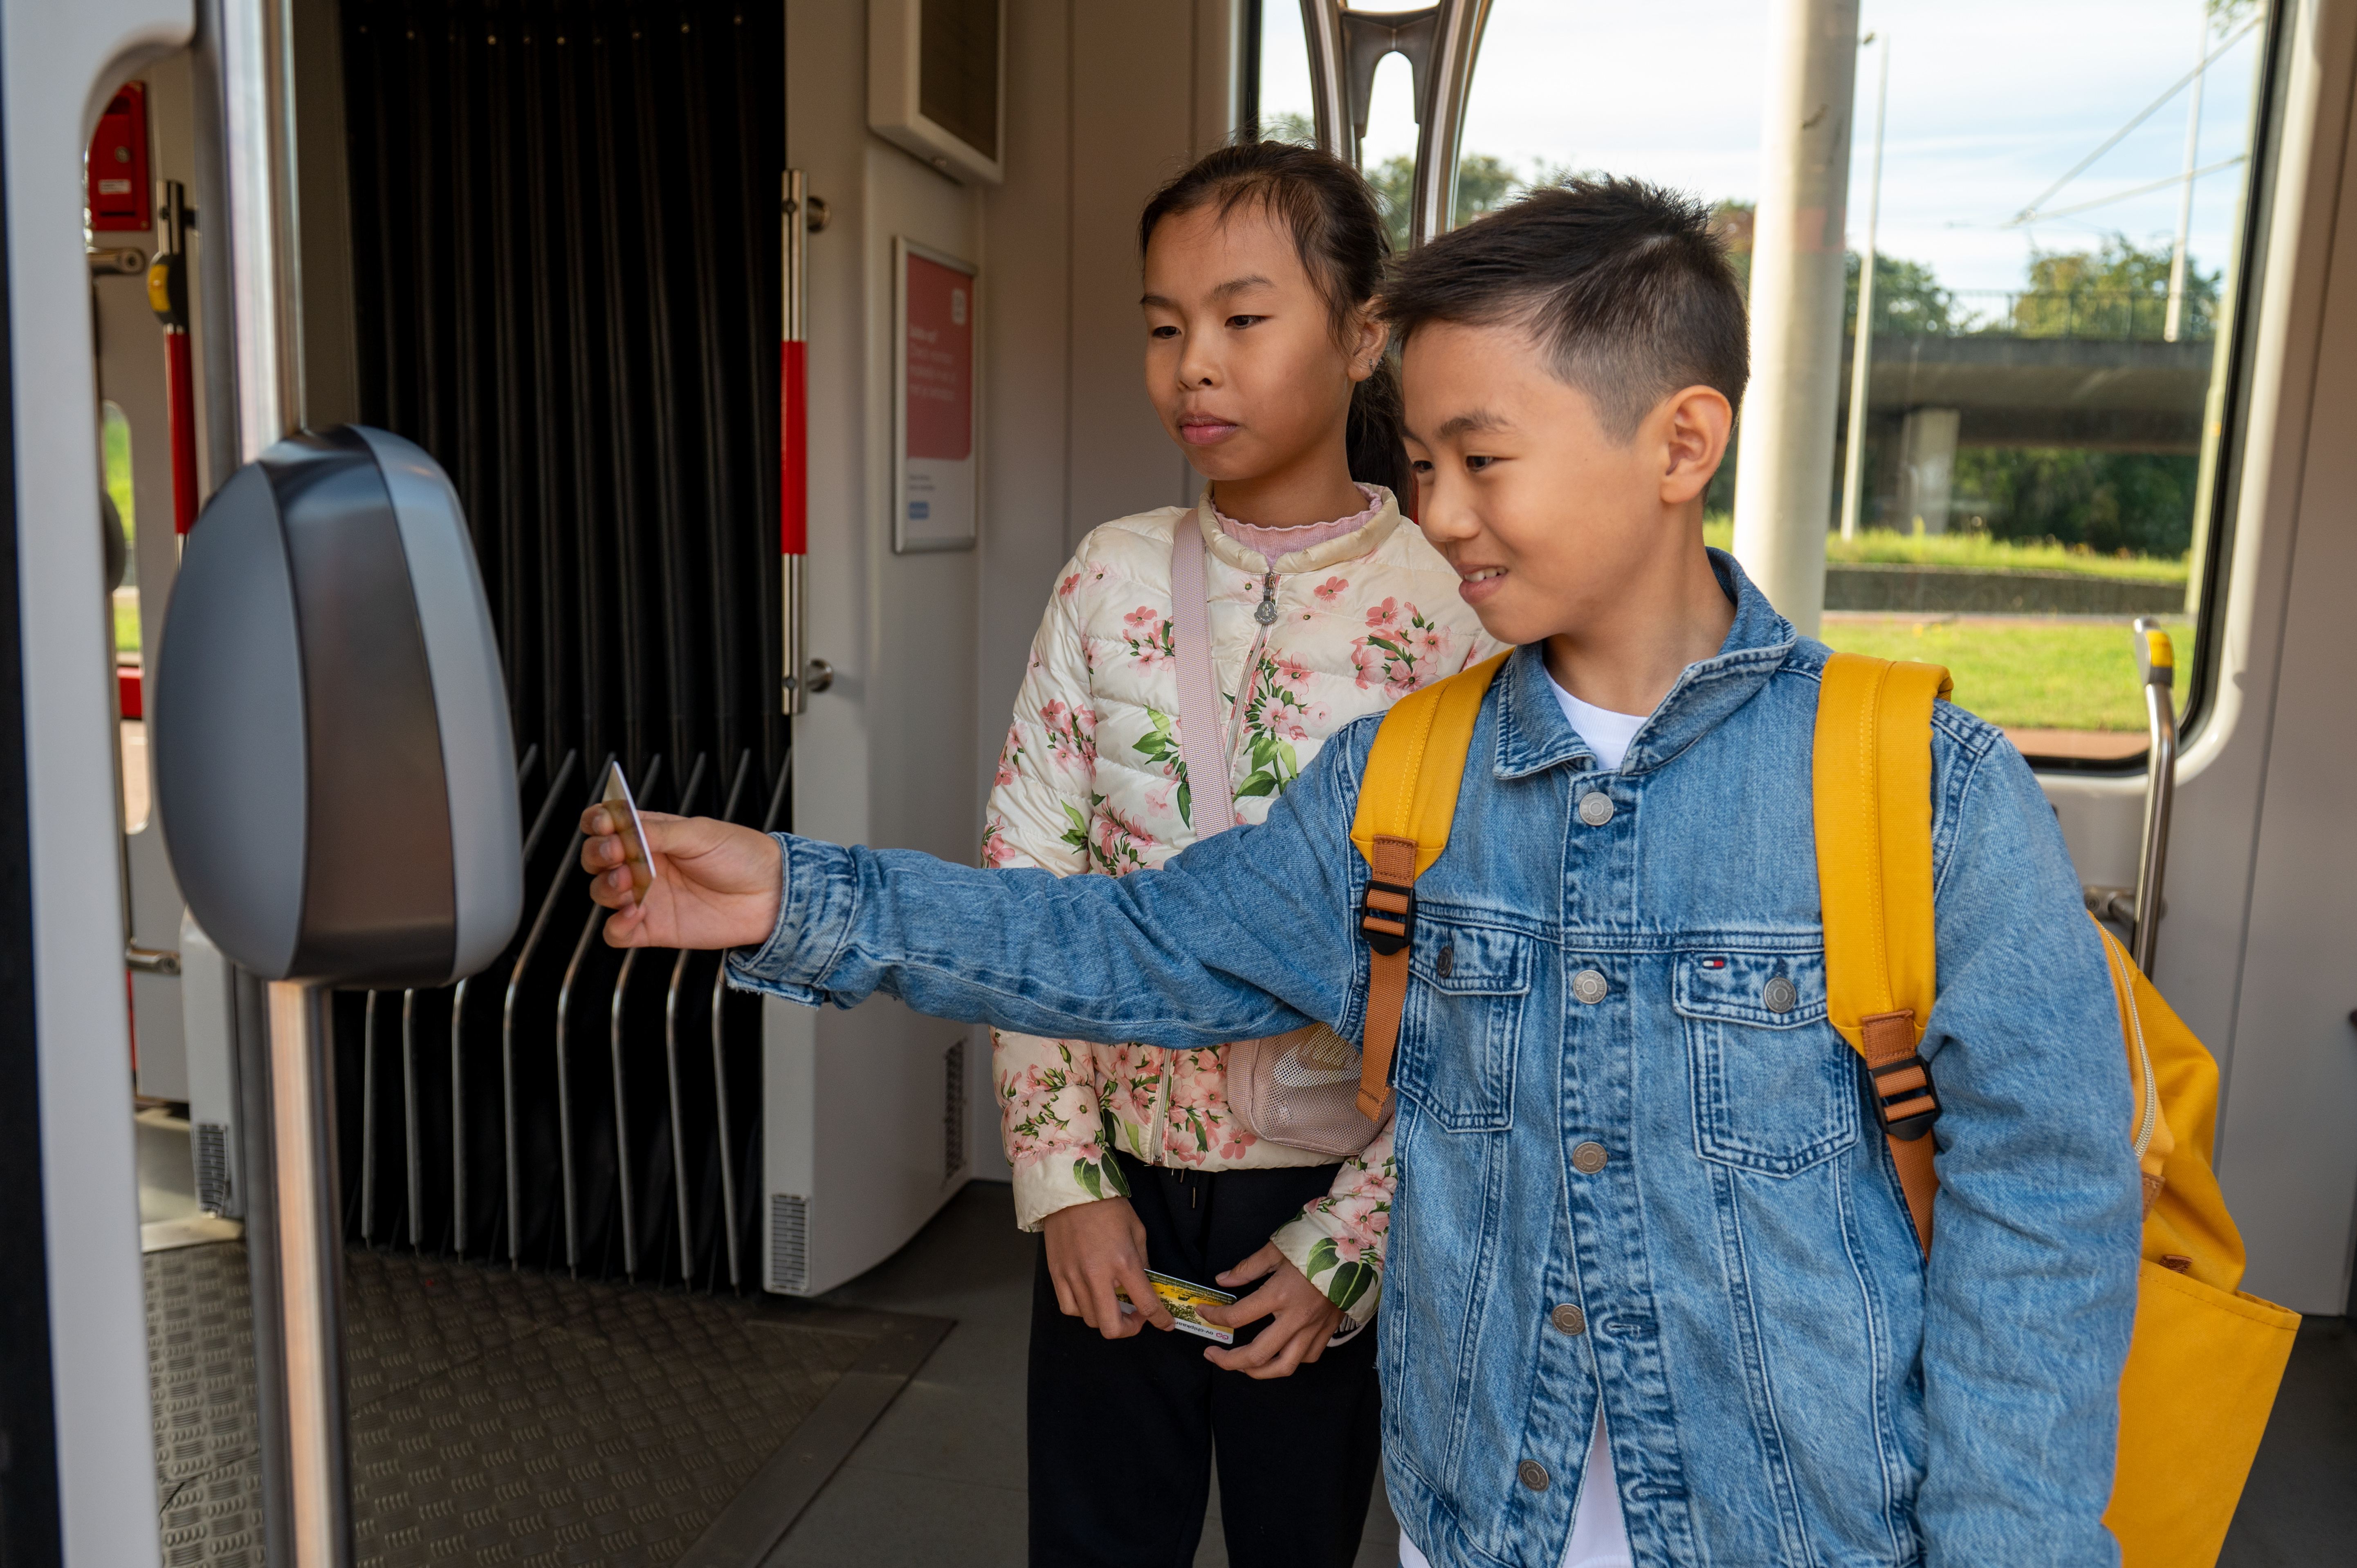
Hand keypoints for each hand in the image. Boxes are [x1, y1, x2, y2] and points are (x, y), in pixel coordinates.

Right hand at [579, 807, 783, 949]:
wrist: (769, 895)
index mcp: (651, 834)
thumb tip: (624, 830)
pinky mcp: (652, 928)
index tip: (604, 824)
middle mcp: (643, 864)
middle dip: (598, 855)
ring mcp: (646, 896)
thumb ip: (659, 832)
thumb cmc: (741, 857)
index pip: (607, 824)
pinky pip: (616, 933)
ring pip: (601, 893)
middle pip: (596, 859)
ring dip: (606, 887)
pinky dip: (616, 925)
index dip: (597, 822)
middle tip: (618, 854)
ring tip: (630, 883)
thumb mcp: (700, 833)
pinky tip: (634, 914)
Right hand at [1040, 1197, 1174, 1338]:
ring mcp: (1073, 1276)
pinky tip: (1090, 1299)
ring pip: (1090, 1320)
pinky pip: (1069, 1308)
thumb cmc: (1107, 1206)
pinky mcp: (1057, 1274)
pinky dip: (1083, 1311)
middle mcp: (1097, 1274)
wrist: (1070, 1189)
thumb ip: (1142, 1262)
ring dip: (1106, 1318)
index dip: (1161, 1320)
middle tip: (1135, 1318)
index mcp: (1124, 1261)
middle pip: (1112, 1327)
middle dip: (1129, 1329)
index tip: (1166, 1324)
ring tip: (1113, 1303)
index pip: (1146, 1304)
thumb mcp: (1136, 1230)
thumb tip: (1146, 1285)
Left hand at [1199, 1241, 1343, 1378]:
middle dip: (1228, 1360)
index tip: (1204, 1312)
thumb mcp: (1277, 1249)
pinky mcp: (1327, 1331)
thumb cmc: (1316, 1245)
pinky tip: (1278, 1354)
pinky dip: (1289, 1361)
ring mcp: (1313, 1328)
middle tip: (1212, 1355)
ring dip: (1257, 1371)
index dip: (1214, 1316)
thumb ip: (1248, 1268)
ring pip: (1283, 1367)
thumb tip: (1222, 1280)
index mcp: (1279, 1294)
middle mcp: (1295, 1318)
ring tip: (1241, 1365)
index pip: (1237, 1316)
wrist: (1358, 1249)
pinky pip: (1307, 1357)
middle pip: (1256, 1355)